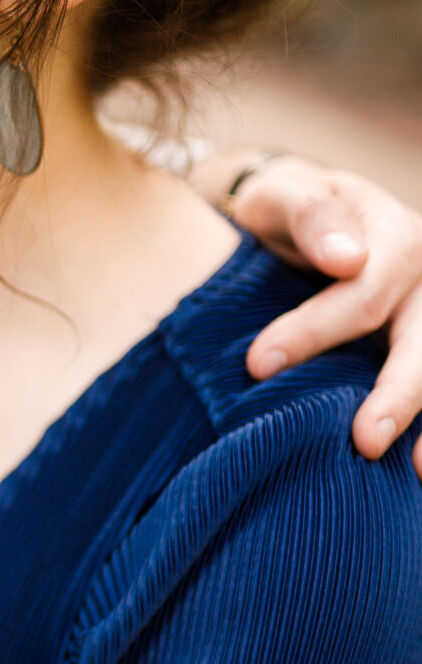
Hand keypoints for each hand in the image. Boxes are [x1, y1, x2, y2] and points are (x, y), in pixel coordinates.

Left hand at [189, 149, 421, 472]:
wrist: (295, 217)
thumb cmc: (283, 208)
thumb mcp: (283, 194)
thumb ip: (309, 216)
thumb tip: (347, 259)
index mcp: (396, 237)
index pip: (363, 290)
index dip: (315, 330)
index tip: (258, 365)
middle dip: (400, 393)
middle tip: (366, 442)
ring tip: (414, 469)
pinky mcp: (418, 345)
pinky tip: (416, 466)